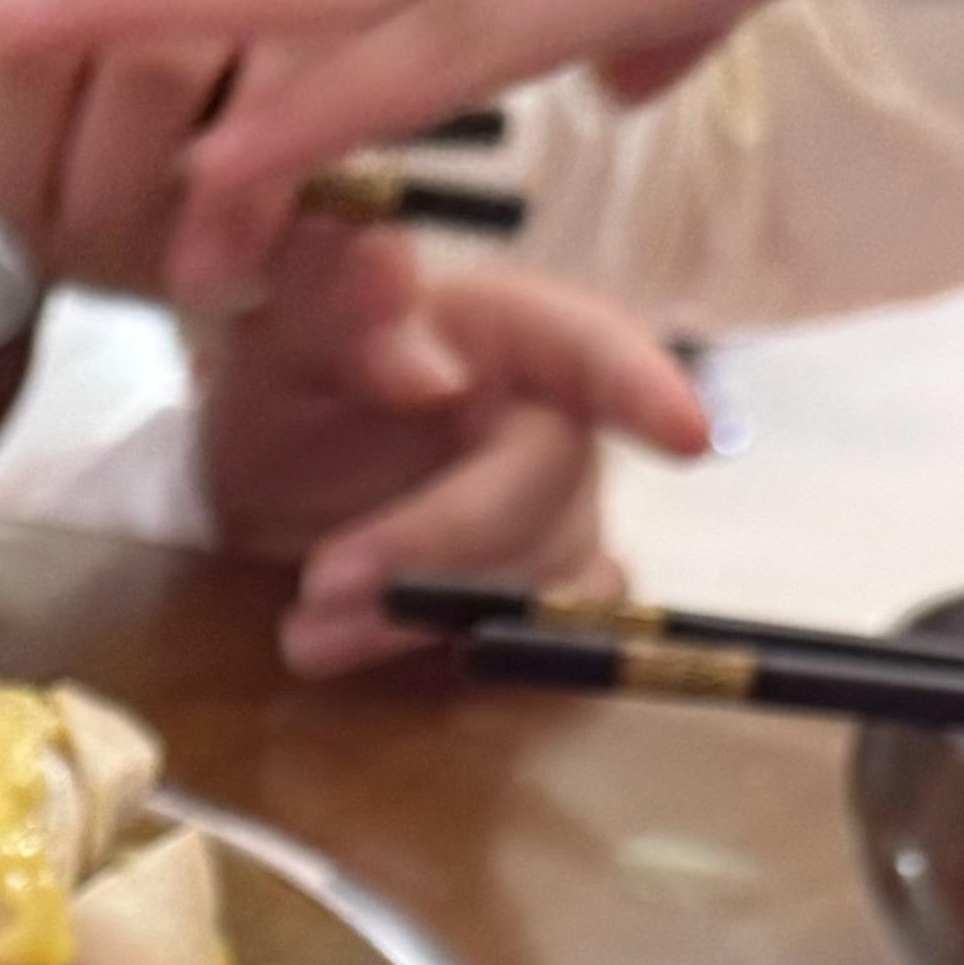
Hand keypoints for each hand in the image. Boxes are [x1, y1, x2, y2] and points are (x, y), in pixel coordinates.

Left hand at [193, 220, 711, 677]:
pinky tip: (360, 648)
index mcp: (513, 330)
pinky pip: (534, 630)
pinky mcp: (536, 585)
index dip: (649, 391)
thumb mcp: (288, 330)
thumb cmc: (301, 375)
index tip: (689, 438)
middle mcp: (557, 418)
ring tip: (305, 632)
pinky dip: (454, 649)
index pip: (601, 349)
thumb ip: (340, 315)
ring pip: (534, 577)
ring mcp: (559, 509)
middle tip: (322, 583)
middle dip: (436, 542)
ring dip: (417, 615)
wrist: (274, 467)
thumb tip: (433, 370)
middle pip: (544, 489)